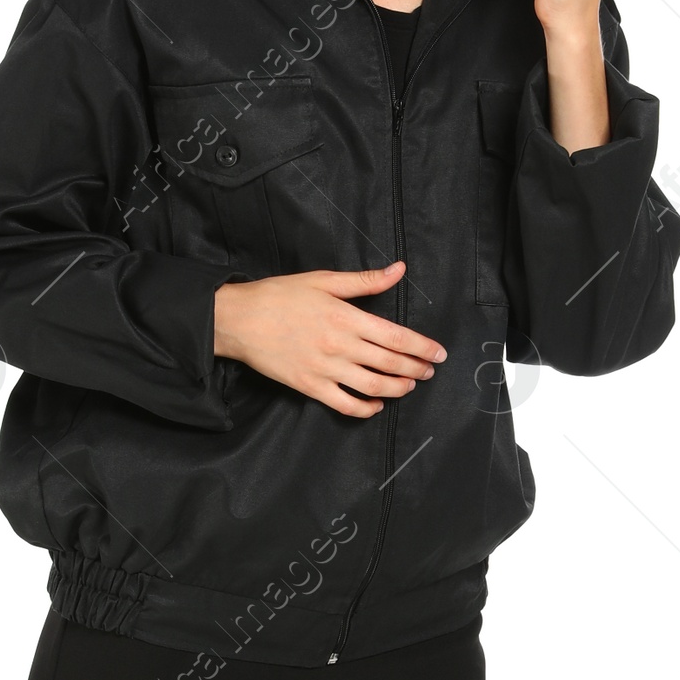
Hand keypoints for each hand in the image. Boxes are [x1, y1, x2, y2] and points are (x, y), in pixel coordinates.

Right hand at [214, 261, 442, 417]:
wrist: (240, 320)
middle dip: (416, 369)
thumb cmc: (280, 296)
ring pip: (373, 387)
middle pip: (390, 363)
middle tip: (429, 371)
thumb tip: (398, 270)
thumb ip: (364, 281)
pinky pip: (345, 404)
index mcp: (347, 318)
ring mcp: (326, 369)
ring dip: (398, 389)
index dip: (422, 347)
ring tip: (409, 386)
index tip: (439, 353)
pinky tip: (376, 405)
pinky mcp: (310, 387)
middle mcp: (341, 346)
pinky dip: (365, 409)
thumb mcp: (324, 281)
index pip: (397, 336)